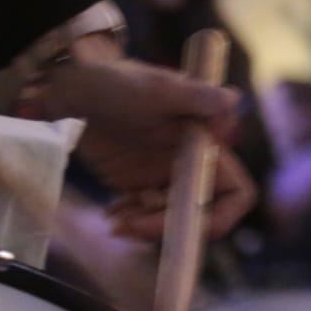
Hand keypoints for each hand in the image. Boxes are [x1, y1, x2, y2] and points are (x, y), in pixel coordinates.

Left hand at [31, 41, 253, 239]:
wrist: (74, 90)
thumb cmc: (119, 83)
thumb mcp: (158, 90)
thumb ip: (196, 98)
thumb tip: (234, 98)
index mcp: (205, 145)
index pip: (236, 193)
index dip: (221, 214)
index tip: (184, 218)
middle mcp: (191, 164)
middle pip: (198, 215)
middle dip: (171, 226)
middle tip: (133, 225)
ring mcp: (163, 175)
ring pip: (169, 220)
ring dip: (147, 227)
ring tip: (117, 220)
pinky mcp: (137, 182)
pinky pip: (143, 215)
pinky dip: (130, 220)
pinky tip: (111, 214)